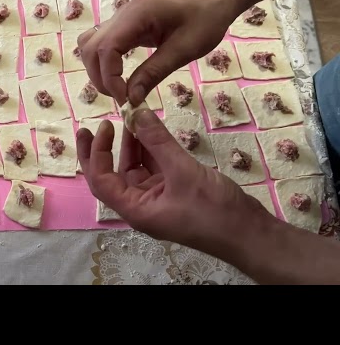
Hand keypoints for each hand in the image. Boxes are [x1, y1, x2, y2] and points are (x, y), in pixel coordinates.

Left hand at [76, 109, 273, 253]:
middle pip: (113, 175)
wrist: (250, 233)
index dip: (96, 153)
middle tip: (99, 123)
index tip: (101, 127)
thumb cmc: (213, 209)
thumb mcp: (182, 171)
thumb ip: (158, 141)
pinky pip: (156, 168)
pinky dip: (153, 149)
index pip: (101, 180)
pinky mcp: (174, 192)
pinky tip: (153, 130)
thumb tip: (136, 114)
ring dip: (133, 144)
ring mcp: (158, 198)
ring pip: (136, 168)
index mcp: (135, 209)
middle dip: (105, 150)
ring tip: (132, 118)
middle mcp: (141, 204)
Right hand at [77, 0, 237, 106]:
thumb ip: (154, 72)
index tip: (126, 98)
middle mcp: (121, 15)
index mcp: (136, 16)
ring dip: (97, 70)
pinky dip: (104, 62)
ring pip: (90, 45)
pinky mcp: (124, 25)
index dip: (109, 77)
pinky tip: (120, 76)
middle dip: (100, 77)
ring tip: (119, 89)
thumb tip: (131, 98)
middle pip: (91, 48)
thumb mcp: (184, 49)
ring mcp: (120, 19)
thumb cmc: (206, 19)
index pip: (105, 48)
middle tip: (122, 97)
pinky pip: (102, 43)